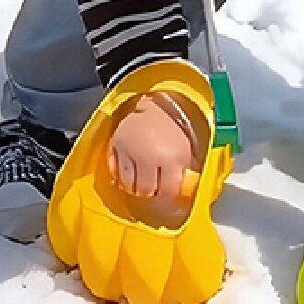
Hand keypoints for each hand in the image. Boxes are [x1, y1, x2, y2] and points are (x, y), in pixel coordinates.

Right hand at [108, 95, 201, 223]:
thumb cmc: (174, 127)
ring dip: (135, 186)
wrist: (156, 102)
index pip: (167, 192)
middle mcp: (149, 157)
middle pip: (145, 191)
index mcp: (172, 158)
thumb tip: (184, 194)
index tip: (166, 201)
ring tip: (142, 180)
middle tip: (154, 189)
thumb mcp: (187, 150)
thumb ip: (185, 172)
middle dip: (150, 193)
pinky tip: (130, 173)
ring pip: (128, 184)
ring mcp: (131, 152)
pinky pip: (115, 171)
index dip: (167, 200)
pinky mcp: (116, 146)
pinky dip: (122, 176)